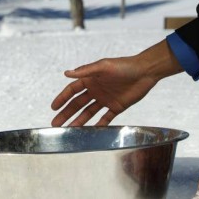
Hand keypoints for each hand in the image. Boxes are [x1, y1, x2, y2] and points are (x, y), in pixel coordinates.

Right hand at [50, 41, 182, 126]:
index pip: (72, 90)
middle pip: (77, 104)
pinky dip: (98, 125)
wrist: (145, 72)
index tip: (53, 108)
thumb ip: (86, 70)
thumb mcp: (104, 66)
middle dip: (66, 113)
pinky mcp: (116, 107)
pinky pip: (105, 118)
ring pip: (88, 113)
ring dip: (79, 121)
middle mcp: (96, 90)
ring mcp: (105, 99)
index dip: (62, 98)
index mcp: (91, 79)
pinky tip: (90, 132)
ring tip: (69, 130)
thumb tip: (66, 73)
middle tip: (56, 124)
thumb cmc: (124, 66)